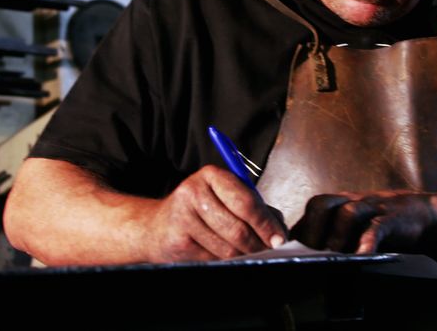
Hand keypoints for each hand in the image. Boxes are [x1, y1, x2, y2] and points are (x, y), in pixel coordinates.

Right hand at [142, 165, 287, 261]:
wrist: (157, 226)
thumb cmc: (200, 211)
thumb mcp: (225, 198)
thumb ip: (253, 208)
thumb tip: (279, 230)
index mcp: (211, 175)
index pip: (246, 202)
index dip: (266, 223)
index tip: (279, 238)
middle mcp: (194, 191)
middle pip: (238, 228)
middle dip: (259, 244)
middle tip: (269, 251)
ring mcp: (183, 216)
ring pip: (228, 248)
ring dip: (243, 255)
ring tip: (248, 253)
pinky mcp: (178, 240)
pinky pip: (213, 259)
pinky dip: (225, 261)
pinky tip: (224, 256)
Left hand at [291, 190, 436, 253]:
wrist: (424, 215)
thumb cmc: (383, 226)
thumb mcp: (356, 229)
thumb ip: (333, 239)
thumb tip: (305, 261)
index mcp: (340, 204)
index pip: (310, 212)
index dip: (297, 230)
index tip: (286, 252)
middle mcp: (352, 201)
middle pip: (321, 204)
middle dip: (310, 229)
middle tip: (304, 255)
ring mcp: (373, 207)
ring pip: (347, 212)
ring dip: (335, 236)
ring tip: (329, 257)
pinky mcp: (392, 217)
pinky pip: (377, 227)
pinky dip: (368, 241)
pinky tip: (362, 256)